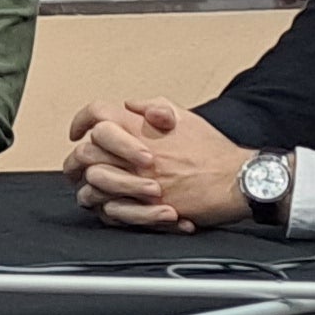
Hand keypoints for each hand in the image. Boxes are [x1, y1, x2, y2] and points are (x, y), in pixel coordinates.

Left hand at [66, 98, 250, 230]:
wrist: (236, 180)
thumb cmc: (212, 151)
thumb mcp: (185, 116)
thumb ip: (154, 107)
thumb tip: (129, 104)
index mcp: (142, 127)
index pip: (97, 114)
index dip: (81, 121)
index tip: (78, 131)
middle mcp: (136, 153)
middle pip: (86, 152)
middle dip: (78, 159)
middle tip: (78, 165)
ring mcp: (140, 181)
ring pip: (93, 184)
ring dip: (88, 187)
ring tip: (91, 189)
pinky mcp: (147, 207)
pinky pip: (110, 210)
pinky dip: (105, 208)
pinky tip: (108, 206)